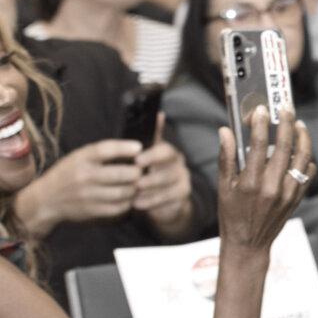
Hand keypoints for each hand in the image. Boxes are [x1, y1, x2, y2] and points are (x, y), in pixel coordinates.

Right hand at [17, 139, 143, 234]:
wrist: (46, 199)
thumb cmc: (68, 173)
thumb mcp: (78, 157)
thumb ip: (101, 153)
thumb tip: (134, 148)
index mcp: (81, 158)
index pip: (105, 150)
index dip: (124, 147)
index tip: (138, 147)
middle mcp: (84, 176)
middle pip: (120, 173)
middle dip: (136, 172)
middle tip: (141, 171)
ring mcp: (88, 195)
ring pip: (122, 192)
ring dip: (134, 188)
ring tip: (136, 185)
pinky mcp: (92, 210)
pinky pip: (118, 207)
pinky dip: (127, 202)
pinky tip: (128, 197)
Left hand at [133, 114, 193, 228]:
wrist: (165, 196)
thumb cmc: (151, 171)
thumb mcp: (149, 153)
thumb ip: (151, 136)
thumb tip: (158, 114)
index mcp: (170, 153)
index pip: (166, 151)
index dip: (152, 155)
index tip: (137, 160)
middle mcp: (179, 167)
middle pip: (169, 171)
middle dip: (151, 177)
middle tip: (136, 181)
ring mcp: (182, 183)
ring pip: (168, 188)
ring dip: (150, 191)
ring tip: (134, 194)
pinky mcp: (181, 200)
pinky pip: (168, 202)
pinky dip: (153, 203)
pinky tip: (138, 204)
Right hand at [217, 105, 314, 253]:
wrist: (249, 245)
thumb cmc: (232, 215)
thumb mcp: (224, 188)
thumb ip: (226, 158)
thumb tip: (224, 131)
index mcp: (250, 183)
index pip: (259, 145)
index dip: (261, 124)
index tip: (262, 110)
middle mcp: (271, 187)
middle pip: (284, 147)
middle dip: (286, 124)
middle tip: (286, 109)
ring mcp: (287, 194)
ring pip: (302, 158)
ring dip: (303, 138)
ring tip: (299, 125)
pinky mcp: (296, 199)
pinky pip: (307, 175)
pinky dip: (307, 161)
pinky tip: (302, 152)